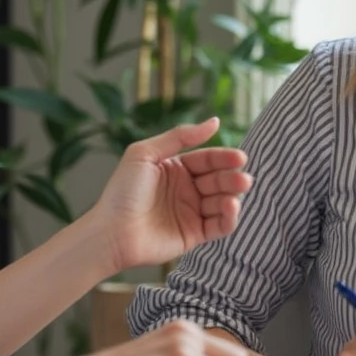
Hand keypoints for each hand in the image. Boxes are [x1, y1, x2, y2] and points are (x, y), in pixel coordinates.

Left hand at [89, 117, 252, 272]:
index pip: (207, 159)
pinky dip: (229, 217)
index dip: (224, 157)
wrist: (112, 232)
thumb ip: (179, 136)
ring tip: (237, 193)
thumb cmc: (123, 192)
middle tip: (243, 179)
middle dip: (232, 178)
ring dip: (233, 196)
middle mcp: (187, 189)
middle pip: (218, 179)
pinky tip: (231, 207)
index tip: (239, 157)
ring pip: (222, 201)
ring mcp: (191, 212)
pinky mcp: (195, 234)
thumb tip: (215, 121)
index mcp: (176, 167)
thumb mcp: (145, 153)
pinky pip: (219, 225)